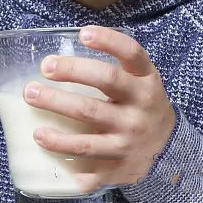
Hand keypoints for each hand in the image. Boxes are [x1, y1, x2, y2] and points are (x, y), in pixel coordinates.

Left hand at [22, 25, 175, 190]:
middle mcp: (140, 109)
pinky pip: (87, 168)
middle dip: (70, 72)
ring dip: (57, 127)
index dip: (109, 41)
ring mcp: (129, 140)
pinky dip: (64, 160)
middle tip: (42, 71)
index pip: (132, 53)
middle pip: (105, 83)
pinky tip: (46, 147)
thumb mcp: (139, 81)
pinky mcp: (118, 167)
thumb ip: (113, 65)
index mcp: (145, 82)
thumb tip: (59, 53)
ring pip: (89, 136)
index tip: (83, 34)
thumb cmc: (141, 106)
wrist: (169, 151)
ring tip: (34, 116)